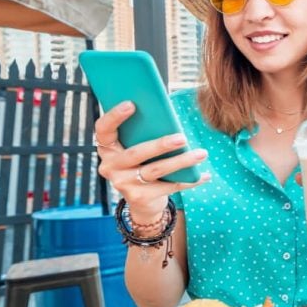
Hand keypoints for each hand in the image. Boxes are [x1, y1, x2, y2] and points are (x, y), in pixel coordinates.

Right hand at [94, 101, 209, 220]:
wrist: (143, 202)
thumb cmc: (144, 164)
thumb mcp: (138, 148)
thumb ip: (143, 133)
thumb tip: (167, 113)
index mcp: (108, 148)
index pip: (103, 130)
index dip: (114, 116)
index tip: (131, 103)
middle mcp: (111, 167)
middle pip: (136, 153)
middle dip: (160, 145)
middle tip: (182, 137)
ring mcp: (124, 184)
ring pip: (155, 170)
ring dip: (181, 162)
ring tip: (201, 153)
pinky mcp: (140, 198)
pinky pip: (168, 187)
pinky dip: (189, 180)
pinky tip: (203, 175)